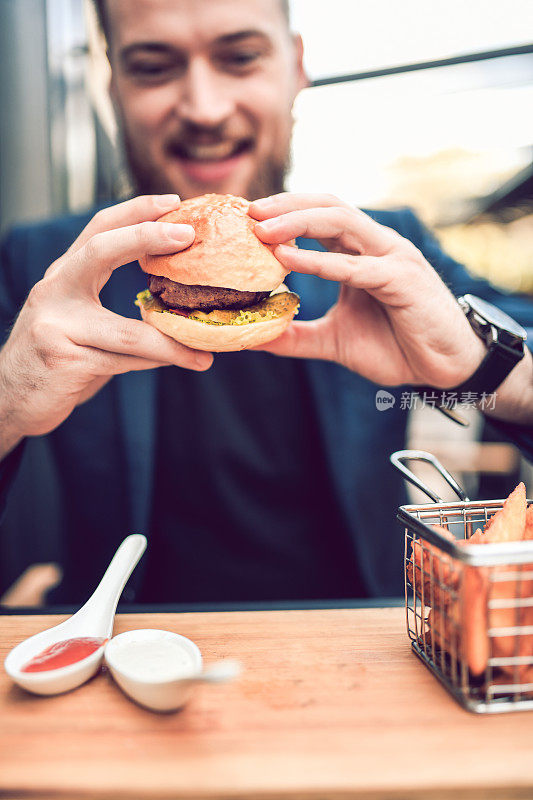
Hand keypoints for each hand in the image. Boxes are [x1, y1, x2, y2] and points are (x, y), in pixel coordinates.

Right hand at [0, 195, 212, 457]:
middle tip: (188, 235)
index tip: (172, 201)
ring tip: (207, 346)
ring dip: (173, 340)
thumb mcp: (80, 323)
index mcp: (64, 277)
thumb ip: (114, 310)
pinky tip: (187, 361)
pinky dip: (160, 361)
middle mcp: (55, 292)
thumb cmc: (56, 358)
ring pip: (128, 331)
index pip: (98, 230)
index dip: (135, 210)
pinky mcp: (64, 360)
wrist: (10, 398)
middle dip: (147, 236)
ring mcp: (56, 326)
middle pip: (100, 250)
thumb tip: (174, 309)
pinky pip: (124, 361)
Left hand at [249, 193, 485, 385]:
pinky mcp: (402, 280)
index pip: (320, 216)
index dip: (285, 211)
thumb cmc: (396, 348)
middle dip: (287, 205)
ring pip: (342, 223)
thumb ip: (297, 335)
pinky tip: (288, 259)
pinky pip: (356, 267)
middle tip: (248, 213)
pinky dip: (321, 262)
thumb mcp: (334, 341)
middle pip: (328, 207)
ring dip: (299, 222)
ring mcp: (392, 258)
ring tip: (262, 229)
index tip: (247, 219)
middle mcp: (377, 246)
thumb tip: (254, 337)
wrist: (444, 371)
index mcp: (362, 253)